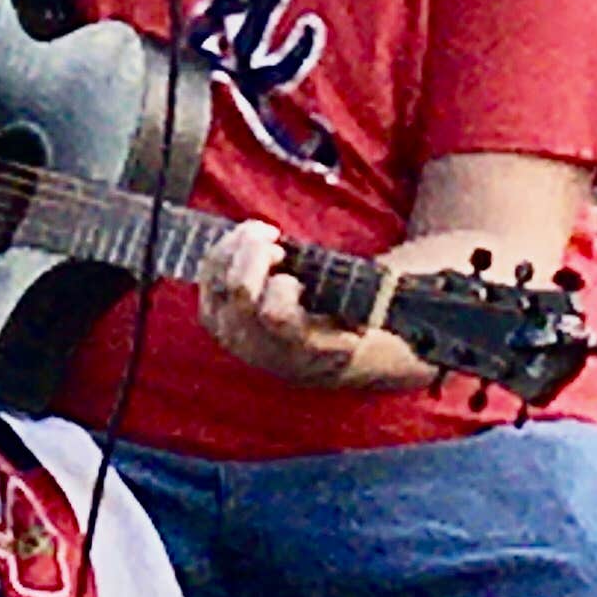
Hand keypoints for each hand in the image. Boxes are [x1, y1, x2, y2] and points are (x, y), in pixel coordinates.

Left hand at [196, 217, 357, 385]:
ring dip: (239, 245)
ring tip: (263, 233)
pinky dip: (224, 250)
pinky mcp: (212, 318)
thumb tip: (389, 276)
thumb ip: (361, 297)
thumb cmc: (339, 329)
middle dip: (256, 253)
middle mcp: (257, 345)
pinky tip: (245, 238)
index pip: (275, 315)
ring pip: (218, 279)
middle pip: (239, 290)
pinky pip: (207, 277)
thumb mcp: (358, 317)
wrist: (311, 362)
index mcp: (298, 348)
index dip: (283, 287)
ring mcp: (229, 333)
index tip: (296, 277)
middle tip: (275, 238)